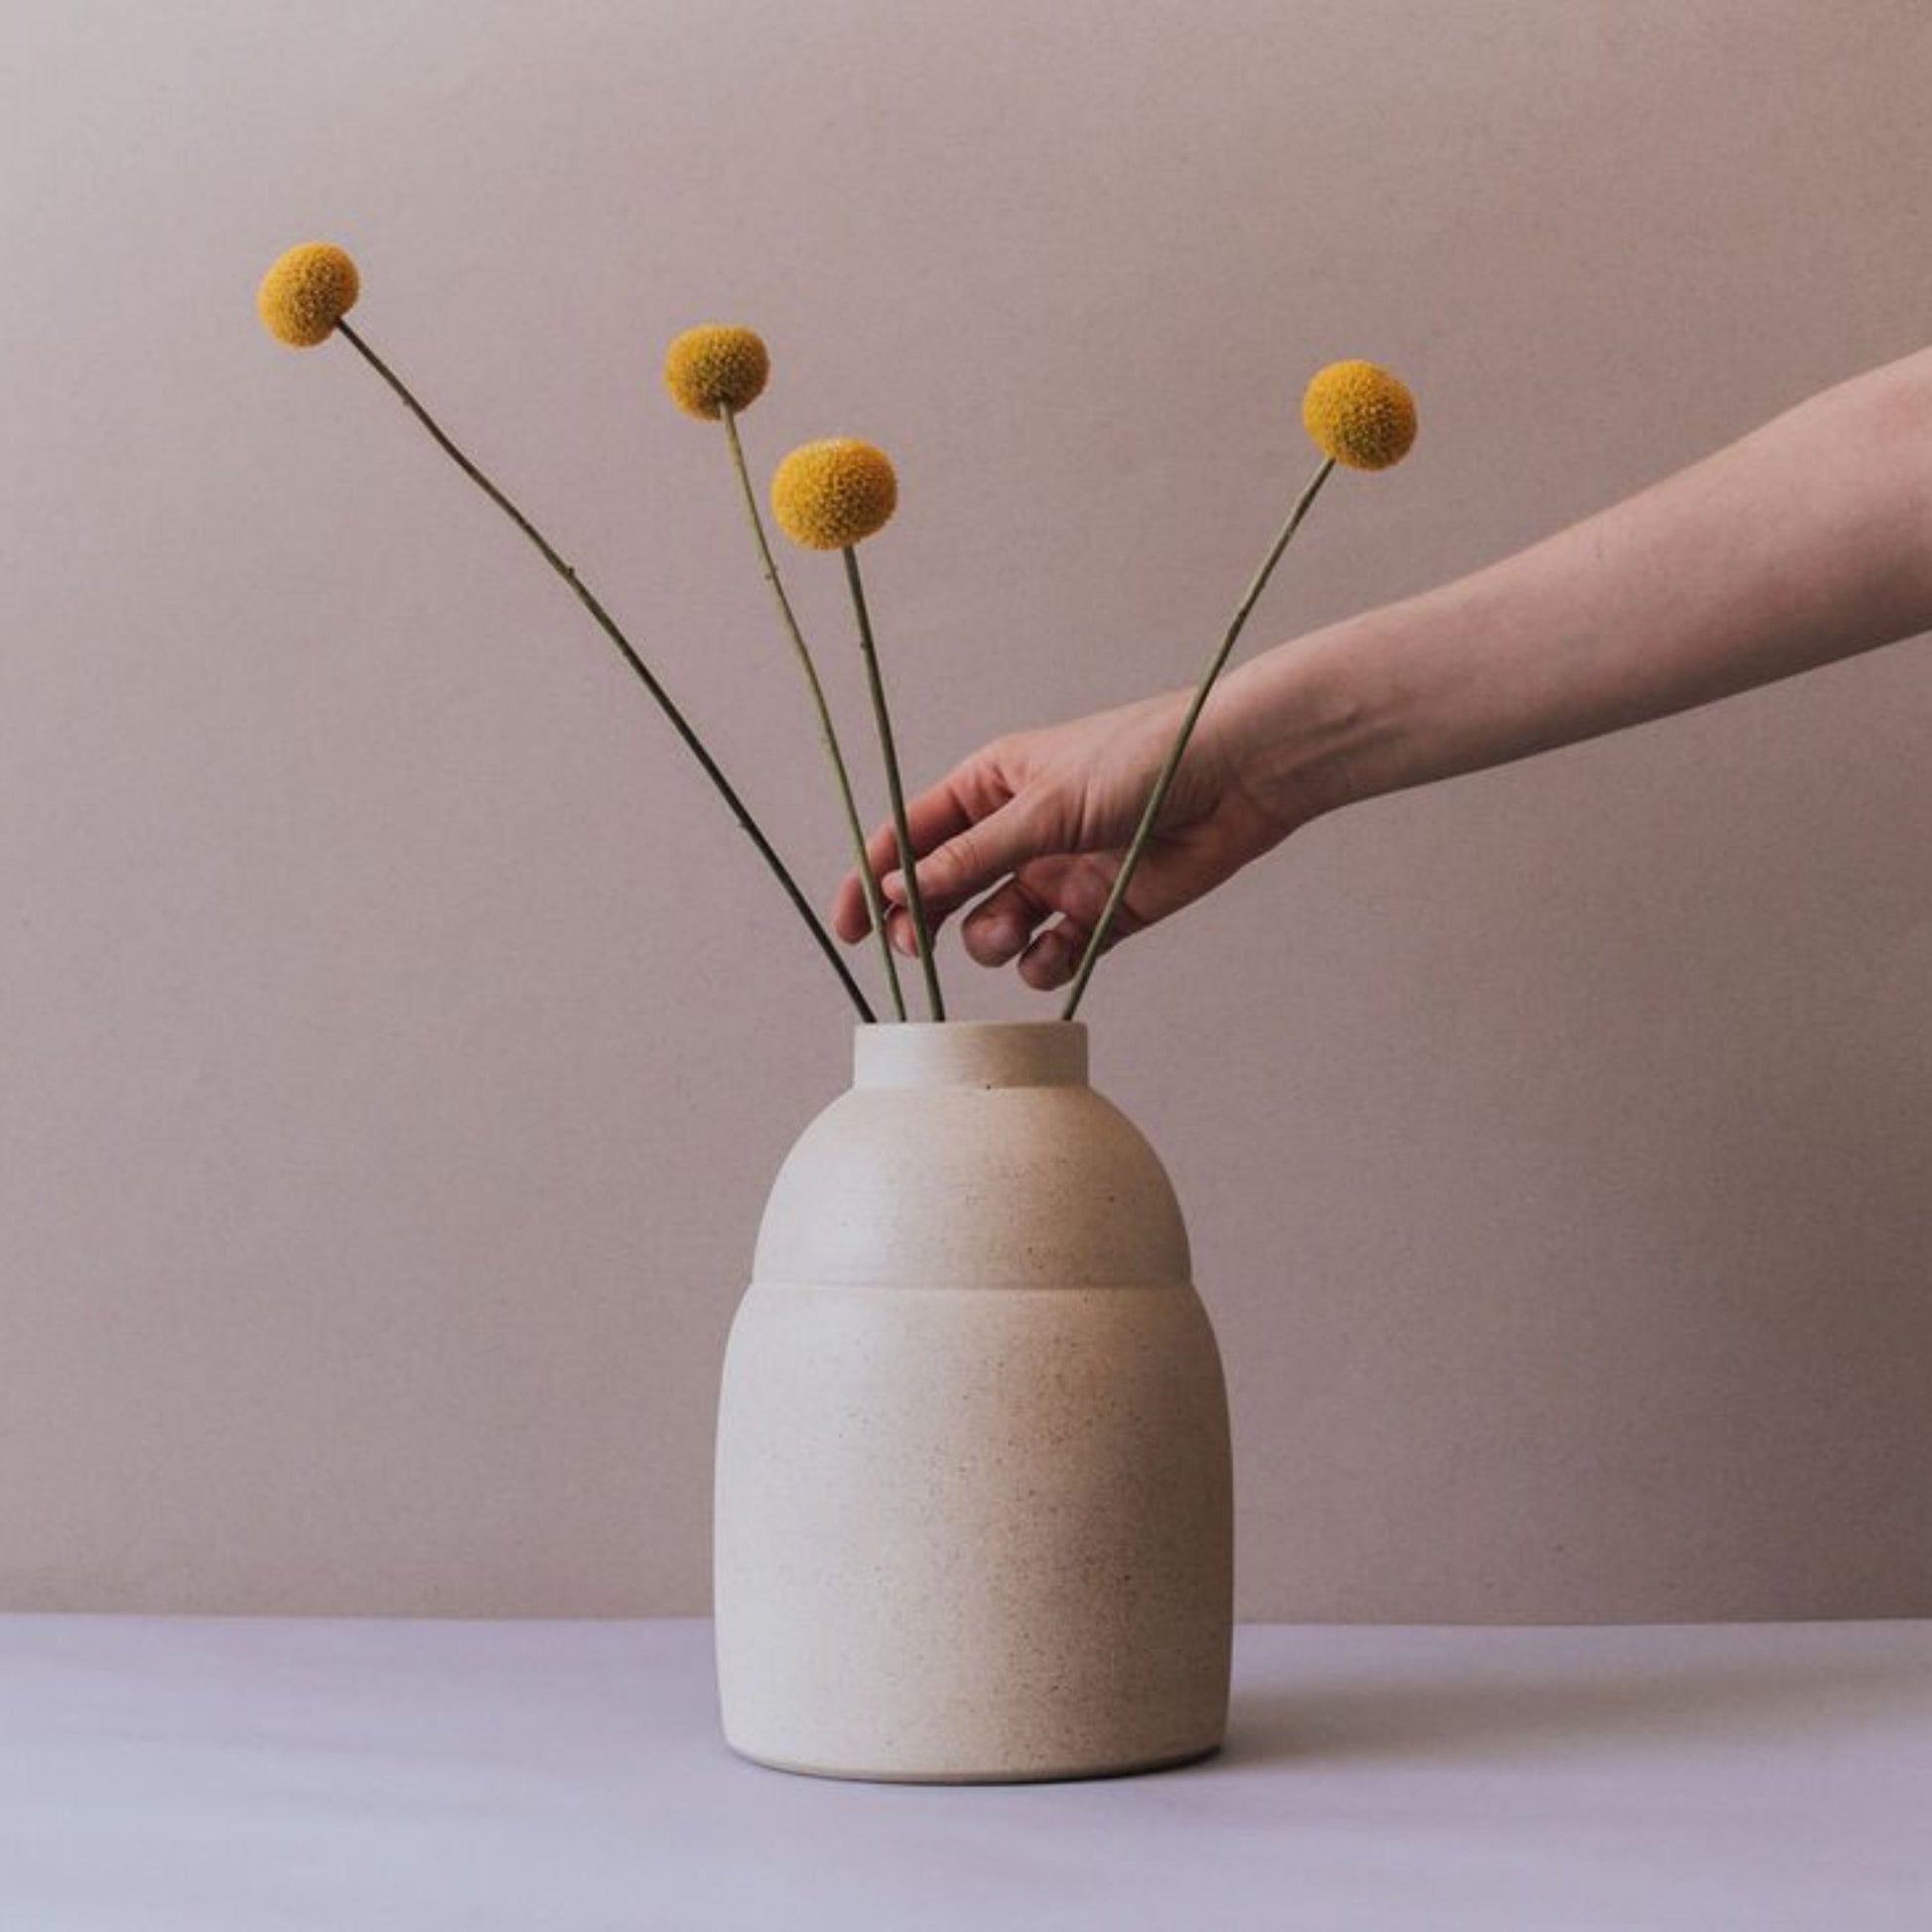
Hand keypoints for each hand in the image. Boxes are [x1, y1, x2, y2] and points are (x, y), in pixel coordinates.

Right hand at [830, 686, 1297, 990]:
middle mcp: (1018, 834)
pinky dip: (1045, 963)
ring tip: (1011, 932)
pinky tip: (1059, 949)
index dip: (872, 879)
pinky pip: (1050, 955)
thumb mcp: (1044, 806)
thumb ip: (971, 856)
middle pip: (943, 892)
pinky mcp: (1101, 914)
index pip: (911, 837)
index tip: (851, 927)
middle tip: (916, 945)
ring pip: (992, 930)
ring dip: (990, 941)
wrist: (1236, 777)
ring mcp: (1057, 876)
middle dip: (924, 922)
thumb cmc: (1141, 763)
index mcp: (992, 787)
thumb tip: (895, 890)